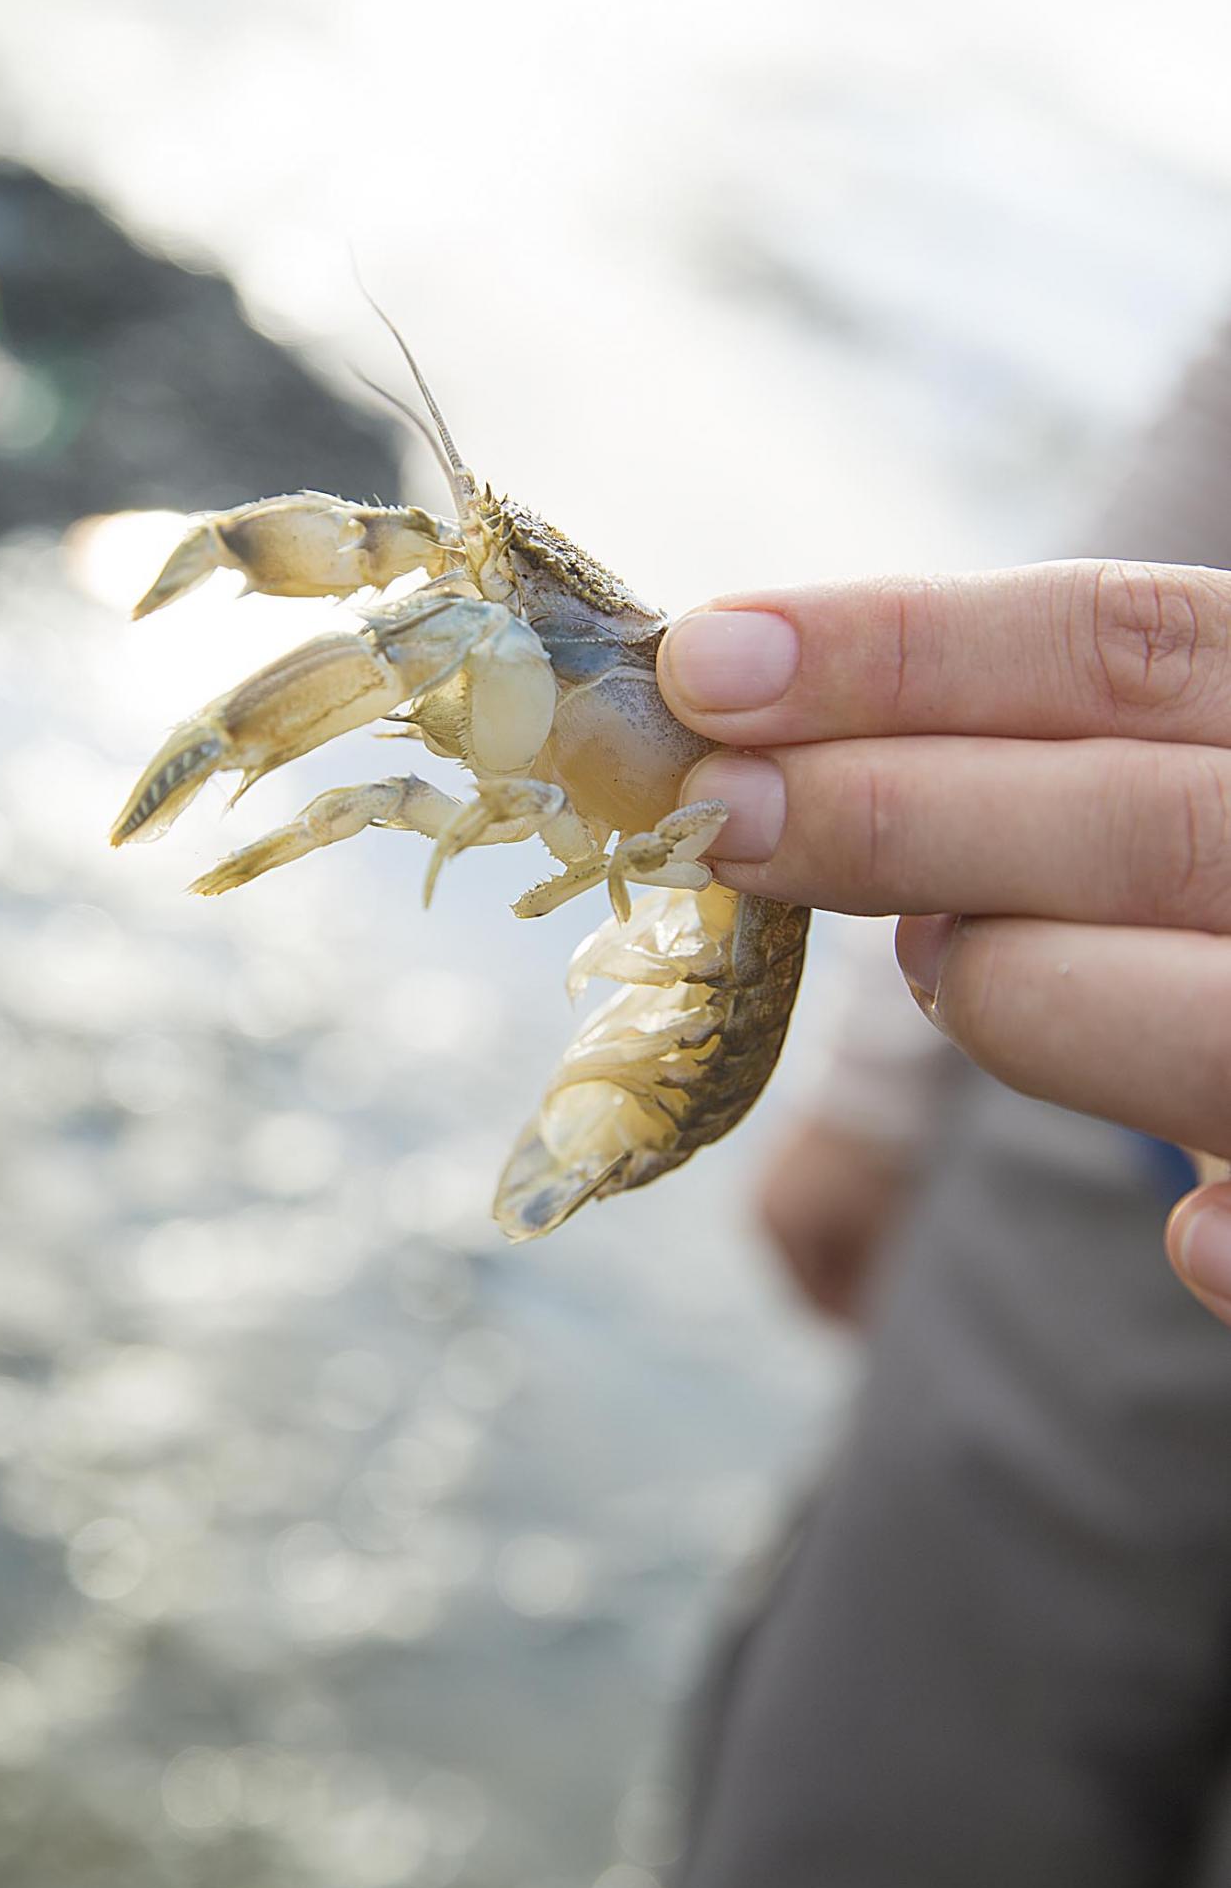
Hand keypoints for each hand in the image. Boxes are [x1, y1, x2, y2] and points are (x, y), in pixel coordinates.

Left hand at [656, 561, 1230, 1321]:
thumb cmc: (1218, 901)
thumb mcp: (1173, 778)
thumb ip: (1029, 765)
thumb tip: (758, 765)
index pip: (1115, 645)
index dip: (900, 649)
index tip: (707, 660)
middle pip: (1140, 821)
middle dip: (896, 815)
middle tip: (723, 813)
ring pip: (1205, 1022)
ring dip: (1022, 992)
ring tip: (935, 976)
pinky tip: (1192, 1243)